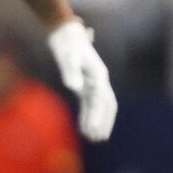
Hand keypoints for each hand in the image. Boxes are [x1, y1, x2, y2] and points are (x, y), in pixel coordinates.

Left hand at [48, 19, 117, 141]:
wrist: (66, 34)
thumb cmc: (67, 43)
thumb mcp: (67, 55)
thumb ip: (71, 71)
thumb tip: (74, 88)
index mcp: (99, 74)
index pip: (101, 99)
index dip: (98, 116)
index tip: (93, 130)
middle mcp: (99, 80)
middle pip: (106, 105)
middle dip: (104, 122)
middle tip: (99, 138)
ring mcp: (94, 83)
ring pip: (100, 107)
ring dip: (98, 122)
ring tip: (94, 138)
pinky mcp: (85, 85)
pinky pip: (89, 104)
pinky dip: (88, 116)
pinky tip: (84, 128)